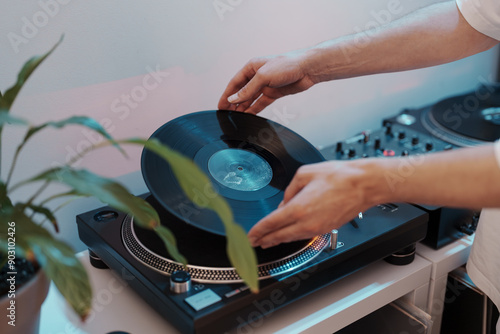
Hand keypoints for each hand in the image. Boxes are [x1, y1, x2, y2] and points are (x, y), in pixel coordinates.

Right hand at [217, 50, 315, 114]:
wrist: (307, 69)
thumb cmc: (287, 65)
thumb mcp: (263, 76)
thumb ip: (248, 89)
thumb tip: (234, 98)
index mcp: (251, 67)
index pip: (235, 83)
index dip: (227, 95)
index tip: (220, 106)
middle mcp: (257, 76)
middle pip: (241, 92)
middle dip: (233, 103)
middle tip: (225, 114)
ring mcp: (266, 85)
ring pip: (250, 99)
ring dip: (242, 107)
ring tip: (235, 117)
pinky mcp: (274, 93)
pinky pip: (260, 103)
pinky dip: (254, 109)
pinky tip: (248, 116)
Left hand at [247, 160, 381, 247]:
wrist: (363, 185)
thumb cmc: (339, 176)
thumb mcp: (305, 174)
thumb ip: (289, 190)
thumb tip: (284, 202)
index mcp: (298, 208)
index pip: (271, 223)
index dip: (258, 231)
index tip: (250, 235)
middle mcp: (306, 223)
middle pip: (279, 236)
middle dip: (264, 240)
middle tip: (254, 242)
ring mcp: (317, 228)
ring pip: (291, 237)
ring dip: (277, 239)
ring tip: (268, 241)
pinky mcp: (326, 229)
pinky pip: (303, 235)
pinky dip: (292, 236)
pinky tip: (288, 234)